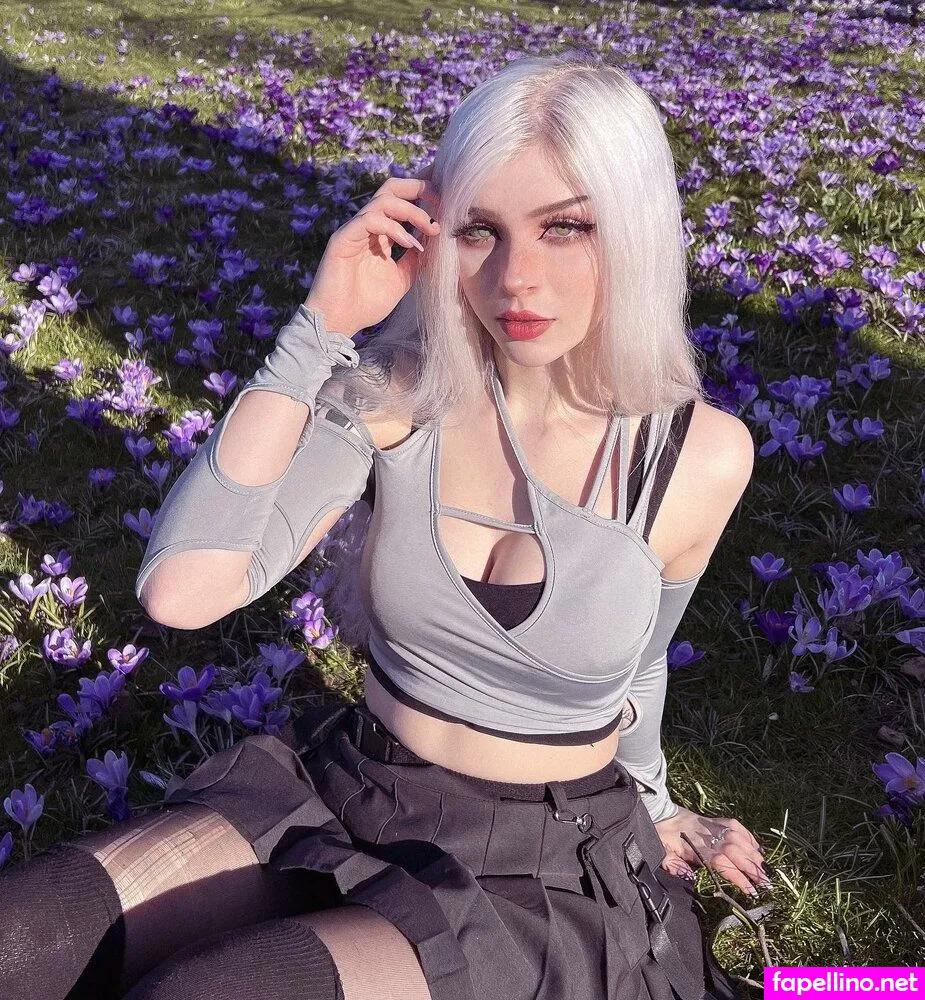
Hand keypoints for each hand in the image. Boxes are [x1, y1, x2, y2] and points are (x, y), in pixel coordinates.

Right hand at [304, 162, 440, 336]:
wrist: (339, 323)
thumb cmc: (366, 304)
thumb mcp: (401, 279)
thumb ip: (416, 260)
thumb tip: (433, 241)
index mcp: (380, 234)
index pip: (401, 201)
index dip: (423, 196)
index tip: (446, 207)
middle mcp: (367, 226)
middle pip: (391, 188)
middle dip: (418, 188)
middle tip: (441, 202)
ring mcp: (354, 230)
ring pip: (383, 200)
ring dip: (412, 211)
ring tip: (431, 229)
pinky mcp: (343, 238)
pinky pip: (370, 220)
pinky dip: (394, 228)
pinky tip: (410, 243)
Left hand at [654, 806, 770, 897]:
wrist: (661, 813)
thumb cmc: (662, 837)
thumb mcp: (662, 854)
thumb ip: (675, 867)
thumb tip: (691, 879)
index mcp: (697, 847)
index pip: (722, 863)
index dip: (738, 877)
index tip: (752, 891)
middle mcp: (710, 836)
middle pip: (736, 852)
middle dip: (753, 868)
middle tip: (767, 884)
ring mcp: (715, 826)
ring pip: (739, 839)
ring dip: (754, 854)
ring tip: (767, 870)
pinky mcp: (717, 819)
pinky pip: (737, 827)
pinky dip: (749, 837)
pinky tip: (758, 849)